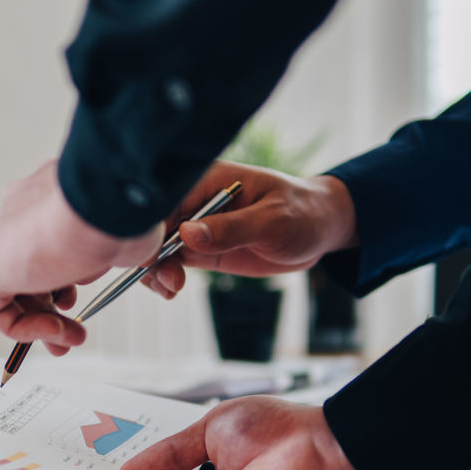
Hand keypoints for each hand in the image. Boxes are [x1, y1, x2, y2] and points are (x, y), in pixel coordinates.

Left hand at [0, 160, 161, 352]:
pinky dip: (26, 329)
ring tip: (74, 337)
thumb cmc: (124, 210)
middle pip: (27, 271)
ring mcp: (3, 238)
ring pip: (14, 292)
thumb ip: (121, 244)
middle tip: (75, 331)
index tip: (83, 298)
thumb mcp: (128, 231)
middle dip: (51, 310)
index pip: (44, 243)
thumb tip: (136, 254)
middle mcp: (21, 213)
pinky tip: (56, 329)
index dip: (65, 278)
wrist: (105, 204)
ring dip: (45, 324)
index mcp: (49, 198)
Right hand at [141, 161, 357, 299]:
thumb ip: (232, 228)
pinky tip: (172, 289)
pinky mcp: (201, 248)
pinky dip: (164, 276)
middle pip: (154, 226)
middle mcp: (195, 199)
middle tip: (171, 281)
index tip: (153, 256)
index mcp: (208, 180)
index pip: (166, 202)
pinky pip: (170, 260)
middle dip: (152, 254)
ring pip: (157, 247)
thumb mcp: (272, 221)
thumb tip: (188, 233)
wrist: (318, 228)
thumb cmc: (301, 214)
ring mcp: (196, 225)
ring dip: (155, 270)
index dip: (152, 229)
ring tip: (172, 288)